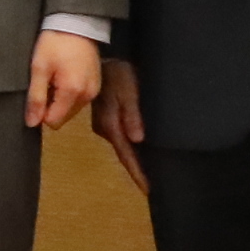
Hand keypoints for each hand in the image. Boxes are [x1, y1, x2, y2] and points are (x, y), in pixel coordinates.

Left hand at [26, 28, 100, 133]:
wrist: (76, 24)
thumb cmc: (55, 43)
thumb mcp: (39, 68)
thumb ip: (36, 98)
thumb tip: (32, 123)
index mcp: (73, 92)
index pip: (54, 121)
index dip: (41, 113)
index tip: (36, 94)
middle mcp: (87, 96)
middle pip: (63, 117)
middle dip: (51, 106)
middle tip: (46, 83)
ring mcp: (94, 91)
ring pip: (71, 110)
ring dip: (60, 100)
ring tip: (55, 78)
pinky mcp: (96, 86)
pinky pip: (79, 100)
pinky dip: (69, 94)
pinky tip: (64, 77)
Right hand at [91, 55, 146, 193]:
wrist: (99, 60)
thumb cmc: (117, 73)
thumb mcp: (128, 90)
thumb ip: (132, 114)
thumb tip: (137, 140)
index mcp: (111, 125)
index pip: (126, 155)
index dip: (137, 173)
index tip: (148, 190)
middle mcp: (105, 129)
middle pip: (123, 154)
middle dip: (136, 170)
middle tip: (150, 187)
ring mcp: (103, 124)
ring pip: (121, 146)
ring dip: (133, 159)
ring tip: (146, 173)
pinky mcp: (105, 118)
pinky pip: (118, 136)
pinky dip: (128, 146)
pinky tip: (137, 150)